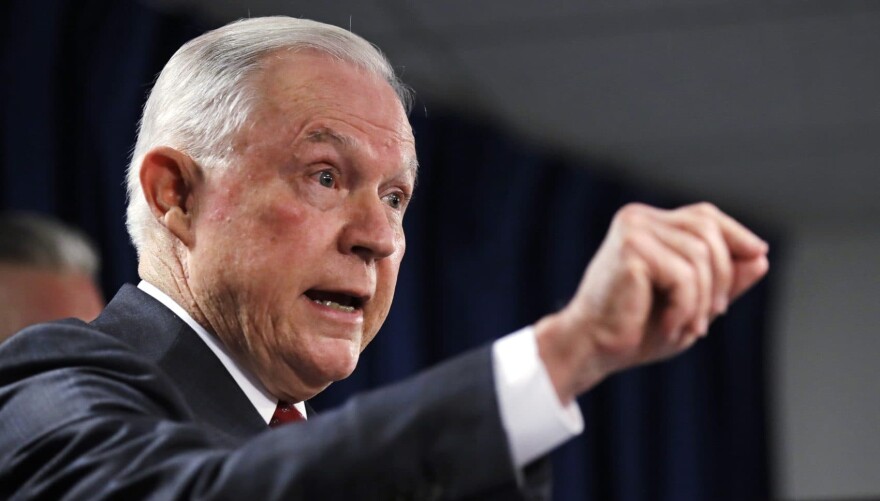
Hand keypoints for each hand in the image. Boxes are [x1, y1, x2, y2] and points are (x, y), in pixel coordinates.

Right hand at [535, 203, 768, 402]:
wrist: (592, 348)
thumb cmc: (635, 329)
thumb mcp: (691, 303)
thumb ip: (723, 280)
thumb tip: (761, 257)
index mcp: (647, 224)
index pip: (703, 215)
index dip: (736, 233)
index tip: (758, 255)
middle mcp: (637, 218)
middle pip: (708, 233)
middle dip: (723, 278)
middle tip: (712, 316)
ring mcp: (632, 230)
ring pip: (700, 257)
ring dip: (703, 300)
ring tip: (689, 328)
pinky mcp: (631, 250)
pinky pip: (683, 276)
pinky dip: (685, 308)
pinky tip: (669, 327)